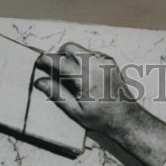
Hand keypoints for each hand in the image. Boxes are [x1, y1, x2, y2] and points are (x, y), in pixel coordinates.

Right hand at [33, 42, 165, 165]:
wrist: (126, 118)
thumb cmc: (101, 118)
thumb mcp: (76, 111)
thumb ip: (57, 94)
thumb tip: (40, 82)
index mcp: (86, 78)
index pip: (60, 60)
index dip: (46, 59)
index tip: (39, 63)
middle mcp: (96, 65)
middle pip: (70, 47)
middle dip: (60, 55)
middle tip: (55, 70)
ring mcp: (105, 61)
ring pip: (81, 49)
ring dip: (72, 58)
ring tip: (72, 77)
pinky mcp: (110, 61)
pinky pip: (91, 54)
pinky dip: (84, 61)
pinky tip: (85, 77)